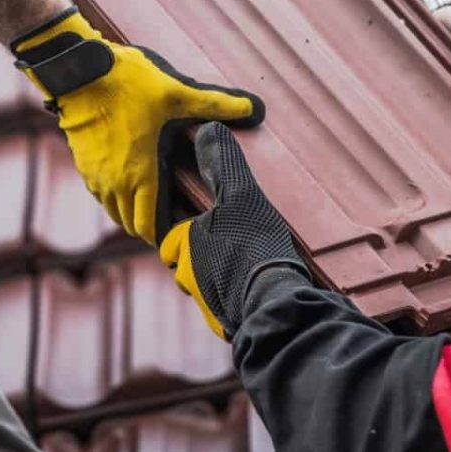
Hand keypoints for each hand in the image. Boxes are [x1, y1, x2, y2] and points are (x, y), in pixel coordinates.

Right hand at [12, 8, 264, 244]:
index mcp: (140, 175)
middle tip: (176, 219)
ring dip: (132, 212)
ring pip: (114, 211)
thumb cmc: (128, 84)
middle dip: (152, 227)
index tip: (184, 233)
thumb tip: (255, 109)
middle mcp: (114, 184)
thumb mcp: (178, 94)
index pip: (150, 227)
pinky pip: (101, 194)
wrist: (79, 73)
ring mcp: (95, 177)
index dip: (167, 236)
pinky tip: (133, 180)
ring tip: (157, 202)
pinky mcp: (83, 165)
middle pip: (131, 224)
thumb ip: (217, 104)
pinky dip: (116, 197)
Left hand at [160, 122, 310, 338]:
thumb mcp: (242, 195)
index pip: (174, 231)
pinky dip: (239, 293)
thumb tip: (208, 128)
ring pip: (209, 281)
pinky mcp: (228, 323)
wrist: (276, 305)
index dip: (192, 223)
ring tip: (251, 259)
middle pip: (191, 258)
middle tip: (238, 237)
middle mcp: (187, 277)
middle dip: (207, 251)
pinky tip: (260, 283)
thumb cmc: (254, 247)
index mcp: (182, 244)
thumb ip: (223, 164)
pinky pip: (228, 302)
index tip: (215, 217)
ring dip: (224, 273)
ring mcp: (207, 304)